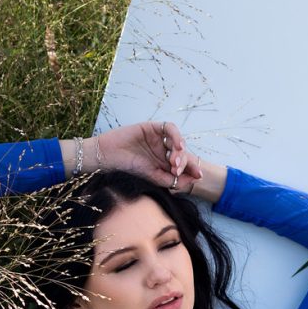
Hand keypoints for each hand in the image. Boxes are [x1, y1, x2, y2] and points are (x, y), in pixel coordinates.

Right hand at [92, 121, 210, 194]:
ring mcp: (159, 138)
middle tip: (177, 170)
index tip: (199, 176)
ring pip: (178, 142)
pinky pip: (170, 128)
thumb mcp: (153, 177)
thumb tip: (192, 180)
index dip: (192, 169)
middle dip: (184, 162)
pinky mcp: (153, 127)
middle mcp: (163, 150)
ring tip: (174, 162)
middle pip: (182, 154)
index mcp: (163, 162)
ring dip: (180, 152)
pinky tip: (177, 146)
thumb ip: (172, 180)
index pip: (183, 165)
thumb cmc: (129, 167)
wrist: (109, 156)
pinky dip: (176, 136)